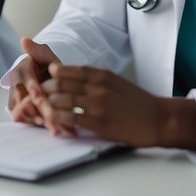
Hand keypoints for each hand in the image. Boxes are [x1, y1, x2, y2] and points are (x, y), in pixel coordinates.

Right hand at [7, 38, 64, 132]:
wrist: (45, 78)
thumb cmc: (48, 67)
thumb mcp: (47, 56)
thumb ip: (38, 50)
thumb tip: (24, 40)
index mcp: (21, 71)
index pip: (27, 83)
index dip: (34, 92)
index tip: (42, 100)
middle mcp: (15, 86)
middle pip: (25, 103)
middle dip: (41, 113)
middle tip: (55, 124)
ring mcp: (16, 100)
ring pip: (24, 114)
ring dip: (40, 122)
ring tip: (59, 130)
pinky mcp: (18, 111)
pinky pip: (25, 121)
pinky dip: (39, 126)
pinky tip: (56, 130)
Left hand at [40, 64, 195, 150]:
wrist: (160, 118)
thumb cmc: (136, 101)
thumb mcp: (114, 81)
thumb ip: (92, 78)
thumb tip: (66, 75)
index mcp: (100, 75)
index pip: (65, 70)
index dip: (48, 75)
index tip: (39, 81)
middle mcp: (97, 87)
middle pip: (58, 84)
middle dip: (42, 91)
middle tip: (34, 98)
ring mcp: (98, 105)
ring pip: (61, 101)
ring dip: (47, 106)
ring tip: (40, 112)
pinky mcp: (100, 124)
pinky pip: (71, 119)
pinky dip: (59, 121)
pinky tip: (53, 125)